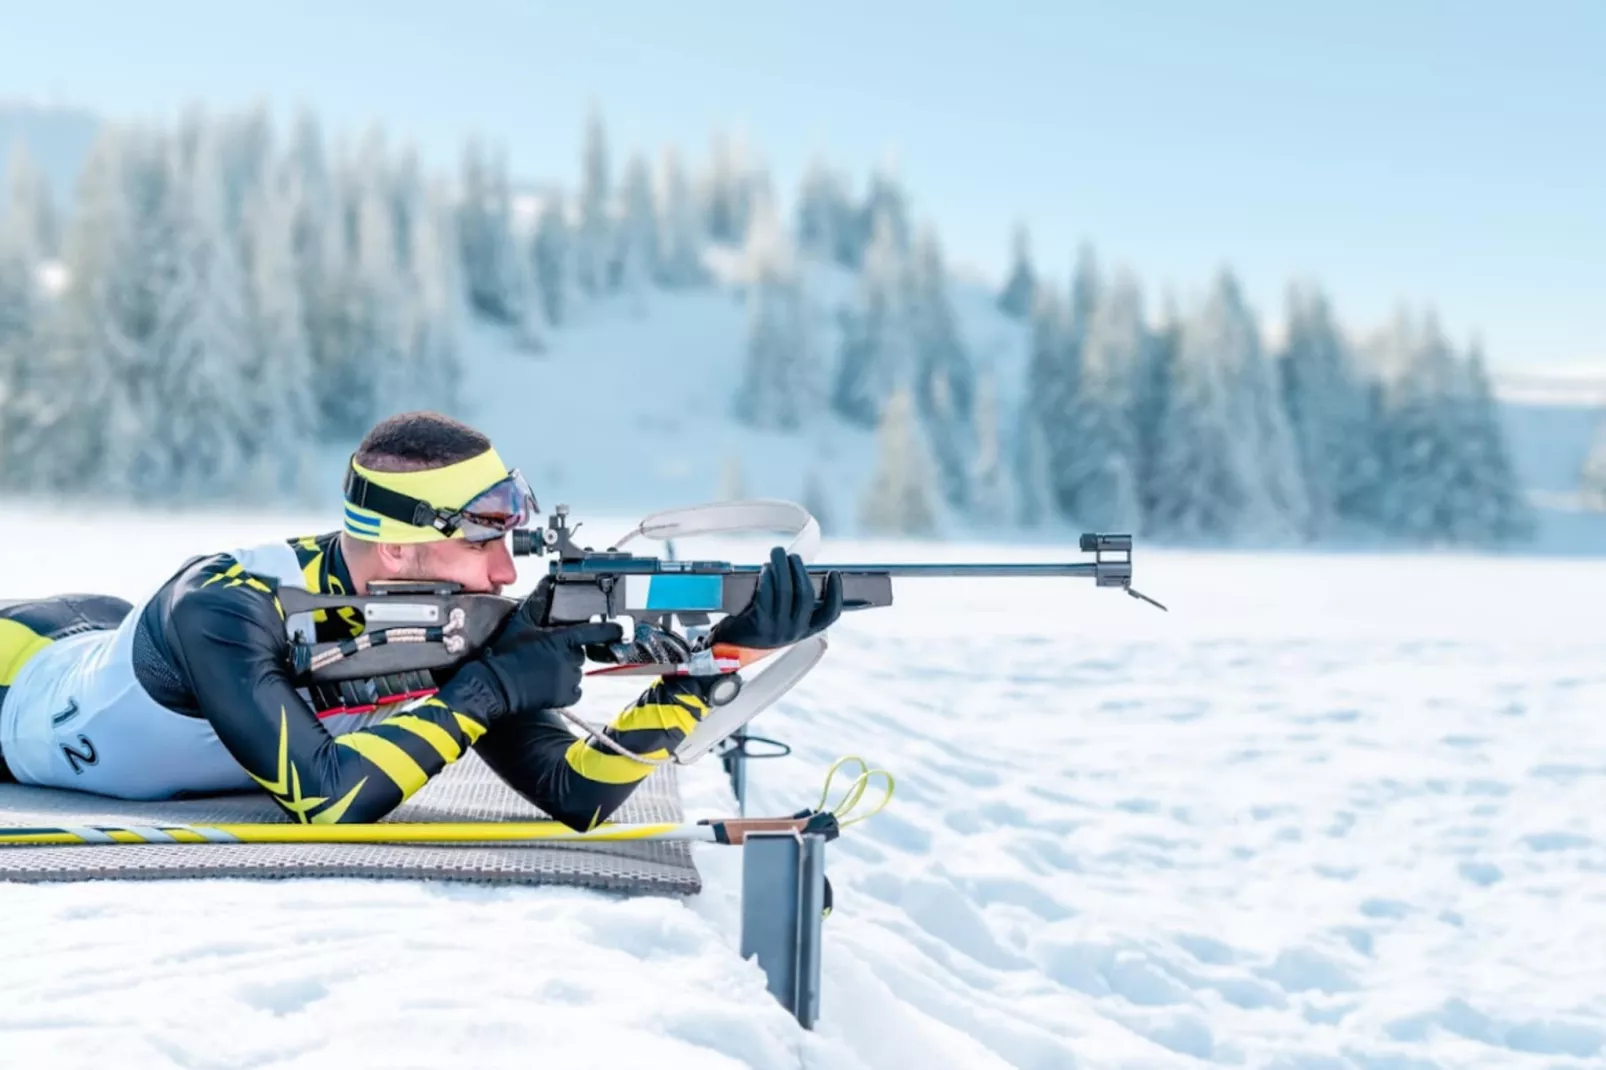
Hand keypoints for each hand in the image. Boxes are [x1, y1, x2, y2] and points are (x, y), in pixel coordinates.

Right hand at [441, 594, 622, 719]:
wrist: (496, 686)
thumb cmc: (505, 655)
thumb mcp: (520, 623)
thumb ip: (538, 602)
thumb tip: (546, 582)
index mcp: (562, 638)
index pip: (596, 632)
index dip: (611, 630)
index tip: (622, 629)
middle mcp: (571, 658)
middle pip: (580, 652)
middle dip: (567, 652)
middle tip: (545, 656)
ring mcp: (570, 678)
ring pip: (576, 671)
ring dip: (564, 670)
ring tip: (541, 672)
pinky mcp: (567, 696)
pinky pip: (573, 690)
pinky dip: (564, 689)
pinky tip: (546, 685)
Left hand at [711, 546, 842, 649]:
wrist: (729, 645)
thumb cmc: (757, 623)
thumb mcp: (781, 616)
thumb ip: (793, 596)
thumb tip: (796, 564)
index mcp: (805, 630)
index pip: (829, 615)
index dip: (836, 593)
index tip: (834, 573)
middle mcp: (794, 632)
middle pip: (806, 596)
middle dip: (800, 570)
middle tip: (792, 556)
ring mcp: (777, 630)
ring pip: (786, 591)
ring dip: (782, 568)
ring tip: (777, 555)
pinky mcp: (758, 624)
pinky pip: (767, 595)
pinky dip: (768, 578)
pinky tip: (766, 569)